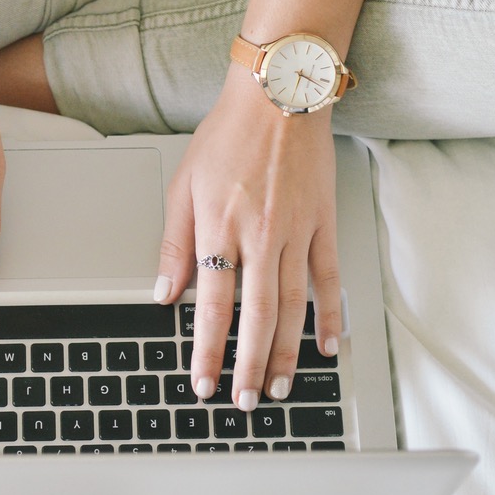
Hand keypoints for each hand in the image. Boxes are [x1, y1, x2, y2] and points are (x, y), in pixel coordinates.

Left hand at [154, 68, 344, 410]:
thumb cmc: (228, 135)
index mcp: (220, 227)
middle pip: (256, 316)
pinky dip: (330, 314)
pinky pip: (328, 278)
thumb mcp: (183, 184)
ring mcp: (296, 231)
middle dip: (250, 365)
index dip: (207, 349)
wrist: (279, 94)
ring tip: (281, 386)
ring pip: (293, 306)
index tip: (202, 382)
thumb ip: (174, 243)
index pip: (212, 304)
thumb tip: (163, 293)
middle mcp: (260, 235)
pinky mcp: (323, 223)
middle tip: (246, 401)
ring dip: (287, 352)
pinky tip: (327, 345)